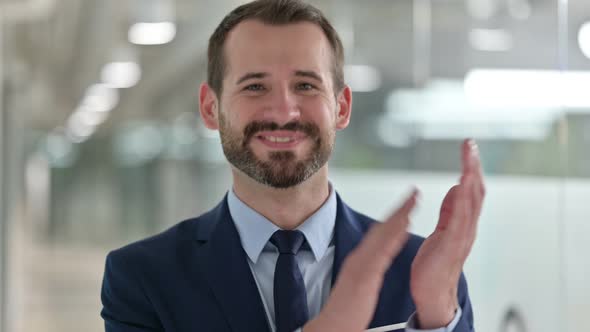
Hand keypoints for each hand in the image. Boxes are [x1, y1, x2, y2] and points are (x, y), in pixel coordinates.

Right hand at [303, 190, 417, 331]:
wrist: (332, 326)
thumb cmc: (347, 310)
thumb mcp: (359, 284)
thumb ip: (366, 269)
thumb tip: (374, 259)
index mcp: (360, 260)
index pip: (380, 234)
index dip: (395, 217)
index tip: (408, 204)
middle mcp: (359, 258)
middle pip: (381, 229)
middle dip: (399, 209)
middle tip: (414, 193)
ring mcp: (359, 265)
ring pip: (382, 236)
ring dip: (398, 218)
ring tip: (412, 202)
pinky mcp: (363, 276)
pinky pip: (380, 253)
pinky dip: (392, 238)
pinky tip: (403, 228)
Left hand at [410, 139, 484, 328]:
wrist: (433, 293)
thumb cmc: (436, 263)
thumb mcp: (443, 230)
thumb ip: (450, 210)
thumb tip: (456, 187)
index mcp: (464, 222)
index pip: (471, 189)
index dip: (471, 168)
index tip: (468, 147)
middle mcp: (467, 227)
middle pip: (475, 191)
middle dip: (473, 166)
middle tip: (470, 144)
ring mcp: (461, 236)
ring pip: (471, 202)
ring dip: (470, 178)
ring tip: (468, 157)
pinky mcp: (450, 245)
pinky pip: (459, 220)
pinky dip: (461, 201)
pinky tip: (460, 185)